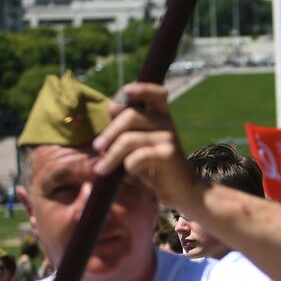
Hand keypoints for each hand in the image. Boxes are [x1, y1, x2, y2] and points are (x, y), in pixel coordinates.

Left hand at [93, 83, 202, 212]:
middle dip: (109, 132)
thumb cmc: (157, 168)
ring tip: (101, 169)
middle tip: (97, 147)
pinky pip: (137, 157)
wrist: (183, 192)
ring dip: (111, 156)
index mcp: (161, 118)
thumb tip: (112, 105)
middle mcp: (167, 124)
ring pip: (129, 139)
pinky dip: (128, 167)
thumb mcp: (139, 146)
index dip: (142, 89)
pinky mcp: (168, 155)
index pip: (156, 94)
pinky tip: (131, 174)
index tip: (126, 90)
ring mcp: (169, 138)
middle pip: (131, 116)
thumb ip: (126, 127)